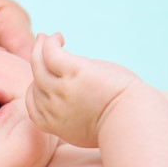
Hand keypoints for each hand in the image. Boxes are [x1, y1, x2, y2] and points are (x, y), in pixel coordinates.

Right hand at [25, 33, 138, 147]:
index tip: (43, 77)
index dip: (35, 88)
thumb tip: (72, 90)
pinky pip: (51, 53)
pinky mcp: (75, 73)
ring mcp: (62, 90)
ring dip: (39, 47)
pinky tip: (58, 37)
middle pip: (35, 82)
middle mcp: (53, 109)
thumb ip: (72, 114)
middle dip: (36, 64)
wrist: (135, 122)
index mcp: (55, 125)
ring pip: (38, 65)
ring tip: (46, 37)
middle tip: (41, 46)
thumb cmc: (120, 124)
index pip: (32, 104)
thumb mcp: (85, 129)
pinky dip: (50, 43)